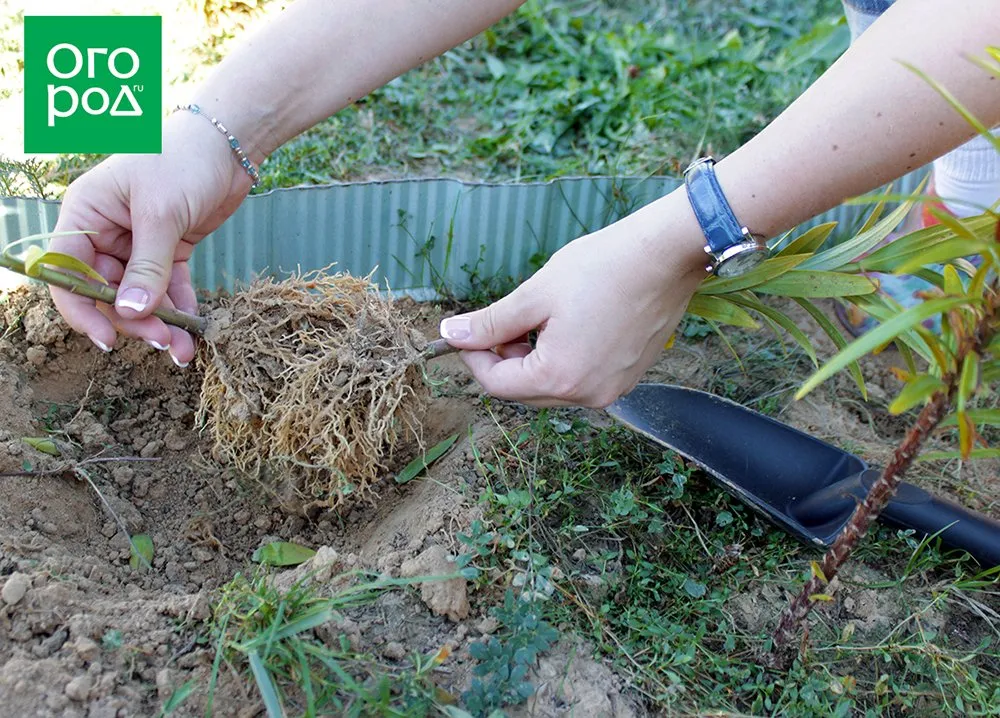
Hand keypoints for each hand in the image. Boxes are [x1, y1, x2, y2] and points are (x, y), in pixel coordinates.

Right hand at [50, 113, 253, 365]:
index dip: (82, 308)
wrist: (229, 144)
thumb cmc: (183, 160)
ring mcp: (138, 243)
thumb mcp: (161, 213)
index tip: (108, 338)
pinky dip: (178, 309)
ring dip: (158, 323)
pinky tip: (191, 332)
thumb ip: (147, 266)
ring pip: (139, 295)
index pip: (67, 270)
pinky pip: (168, 288)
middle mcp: (106, 231)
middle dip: (132, 320)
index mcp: (87, 213)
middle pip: (106, 291)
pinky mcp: (170, 250)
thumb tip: (130, 312)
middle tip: (161, 341)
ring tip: (182, 349)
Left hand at [439, 203, 706, 407]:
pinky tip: (568, 323)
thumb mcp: (535, 294)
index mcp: (560, 377)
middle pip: (525, 391)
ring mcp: (613, 389)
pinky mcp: (629, 376)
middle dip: (505, 359)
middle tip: (504, 321)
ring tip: (539, 317)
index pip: (497, 385)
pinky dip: (564, 358)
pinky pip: (582, 378)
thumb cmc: (602, 268)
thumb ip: (491, 322)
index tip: (468, 330)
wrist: (666, 255)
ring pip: (553, 385)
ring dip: (534, 358)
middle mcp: (588, 395)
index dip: (475, 357)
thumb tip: (450, 336)